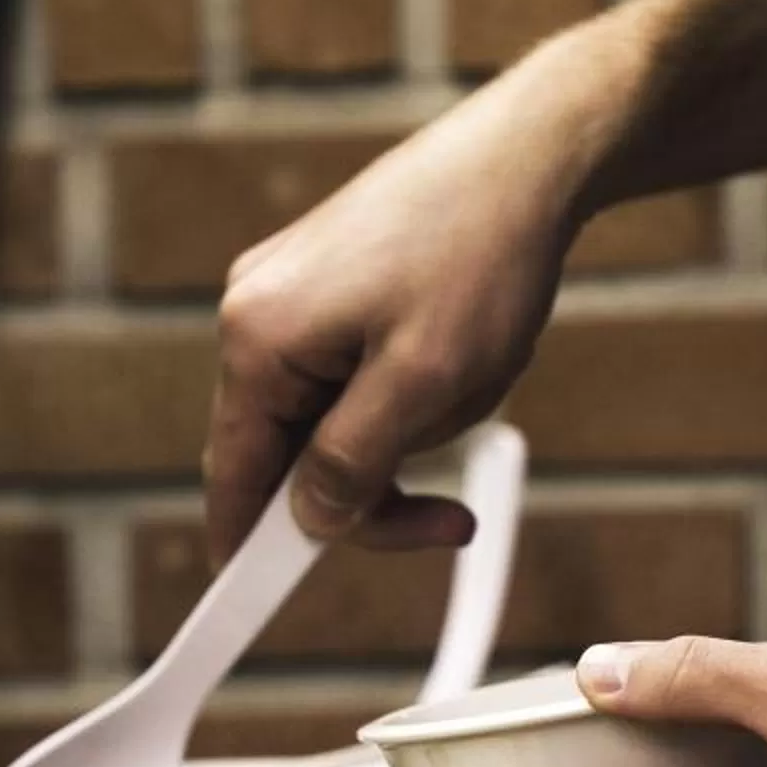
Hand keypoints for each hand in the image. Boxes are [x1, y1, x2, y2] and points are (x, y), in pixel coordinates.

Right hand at [205, 55, 618, 557]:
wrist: (532, 157)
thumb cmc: (481, 260)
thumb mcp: (423, 387)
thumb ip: (352, 465)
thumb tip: (304, 522)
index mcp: (257, 339)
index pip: (234, 477)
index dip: (251, 552)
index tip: (256, 610)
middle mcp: (256, 312)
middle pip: (285, 456)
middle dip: (371, 487)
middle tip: (451, 516)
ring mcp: (292, 293)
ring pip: (331, 421)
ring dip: (403, 435)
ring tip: (470, 384)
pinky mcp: (332, 282)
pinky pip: (355, 377)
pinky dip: (410, 393)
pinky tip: (462, 357)